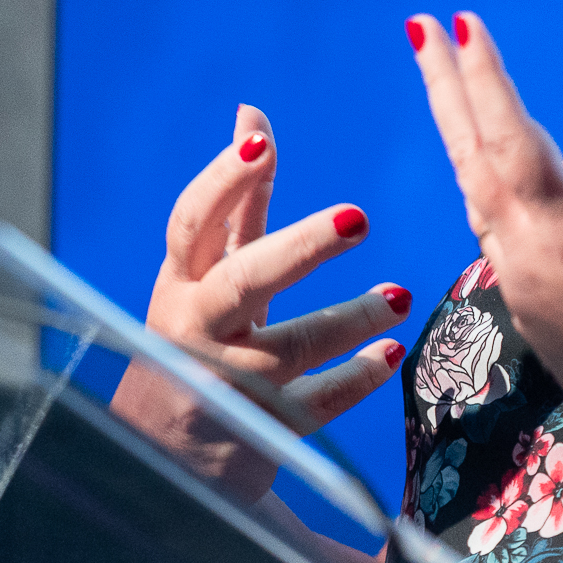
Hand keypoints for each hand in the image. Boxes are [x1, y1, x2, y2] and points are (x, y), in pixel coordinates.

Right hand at [108, 103, 409, 500]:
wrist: (164, 448)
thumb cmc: (199, 333)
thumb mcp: (210, 270)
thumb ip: (239, 200)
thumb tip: (250, 115)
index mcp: (181, 282)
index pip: (193, 223)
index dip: (223, 181)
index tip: (261, 142)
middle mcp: (196, 328)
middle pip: (245, 281)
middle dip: (300, 249)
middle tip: (357, 217)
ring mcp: (229, 381)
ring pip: (291, 348)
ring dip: (348, 320)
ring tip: (399, 295)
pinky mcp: (263, 429)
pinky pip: (316, 403)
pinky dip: (354, 378)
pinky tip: (389, 355)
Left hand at [406, 12, 562, 467]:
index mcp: (558, 235)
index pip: (511, 138)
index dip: (486, 78)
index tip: (461, 23)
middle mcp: (525, 254)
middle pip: (473, 154)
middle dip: (447, 87)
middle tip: (418, 24)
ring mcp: (525, 279)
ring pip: (482, 187)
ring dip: (468, 127)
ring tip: (457, 75)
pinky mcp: (537, 299)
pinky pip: (510, 220)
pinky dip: (517, 177)